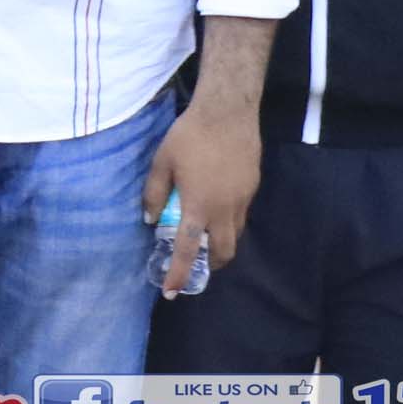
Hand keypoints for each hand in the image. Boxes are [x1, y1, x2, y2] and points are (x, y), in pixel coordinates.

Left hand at [143, 95, 266, 291]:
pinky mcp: (252, 187)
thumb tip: (150, 219)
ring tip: (205, 236)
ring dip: (221, 243)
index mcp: (199, 206)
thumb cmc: (190, 135)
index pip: (189, 251)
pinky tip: (216, 206)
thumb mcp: (162, 163)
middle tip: (196, 264)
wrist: (228, 111)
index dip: (180, 274)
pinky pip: (241, 215)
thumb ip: (154, 194)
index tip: (171, 292)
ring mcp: (243, 199)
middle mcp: (224, 209)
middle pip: (223, 252)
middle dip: (210, 265)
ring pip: (235, 234)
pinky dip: (228, 221)